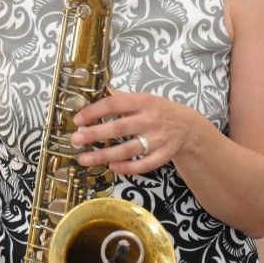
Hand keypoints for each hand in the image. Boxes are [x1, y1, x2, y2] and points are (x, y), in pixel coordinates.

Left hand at [70, 90, 197, 173]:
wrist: (188, 126)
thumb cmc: (158, 111)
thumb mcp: (143, 98)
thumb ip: (121, 99)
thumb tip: (94, 95)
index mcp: (143, 101)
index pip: (114, 104)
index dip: (94, 111)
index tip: (78, 120)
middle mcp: (150, 119)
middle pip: (119, 128)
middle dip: (95, 134)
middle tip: (75, 139)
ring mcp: (158, 139)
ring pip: (128, 149)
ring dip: (104, 155)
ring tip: (84, 158)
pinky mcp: (164, 155)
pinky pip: (143, 165)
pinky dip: (127, 167)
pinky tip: (112, 166)